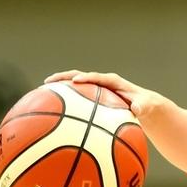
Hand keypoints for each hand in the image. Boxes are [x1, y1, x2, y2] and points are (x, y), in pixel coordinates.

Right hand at [44, 70, 167, 120]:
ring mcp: (95, 89)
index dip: (87, 78)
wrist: (144, 105)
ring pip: (74, 85)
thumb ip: (142, 106)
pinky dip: (64, 100)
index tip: (75, 82)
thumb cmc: (145, 105)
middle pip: (80, 76)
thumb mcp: (146, 106)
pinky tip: (50, 109)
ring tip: (41, 91)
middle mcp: (102, 82)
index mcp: (114, 82)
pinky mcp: (91, 97)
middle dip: (64, 78)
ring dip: (59, 87)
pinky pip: (75, 97)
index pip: (98, 77)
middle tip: (48, 81)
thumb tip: (137, 108)